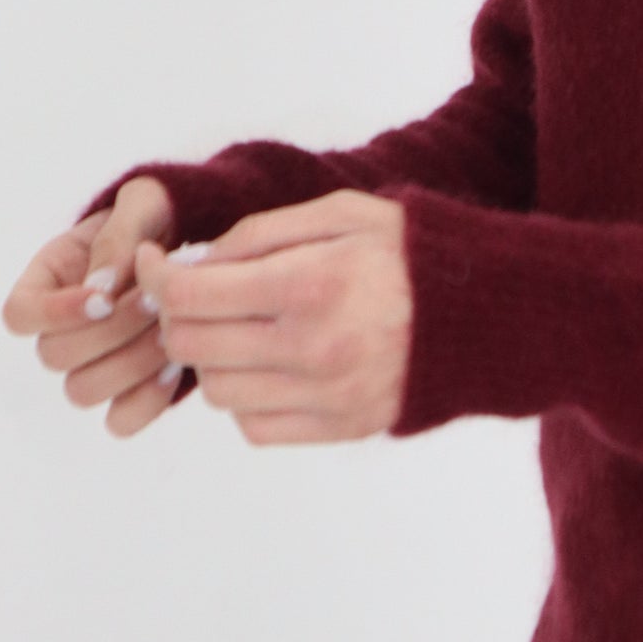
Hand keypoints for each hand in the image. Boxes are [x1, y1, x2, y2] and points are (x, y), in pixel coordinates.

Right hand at [0, 176, 184, 439]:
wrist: (202, 239)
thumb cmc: (161, 215)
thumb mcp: (142, 203)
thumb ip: (118, 236)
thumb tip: (99, 287)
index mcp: (50, 279)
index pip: (18, 314)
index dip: (52, 314)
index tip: (103, 298)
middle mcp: (61, 328)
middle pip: (53, 356)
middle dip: (110, 331)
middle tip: (156, 303)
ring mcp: (92, 363)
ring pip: (82, 391)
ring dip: (130, 363)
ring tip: (171, 330)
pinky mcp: (127, 390)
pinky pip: (121, 419)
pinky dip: (147, 399)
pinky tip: (177, 366)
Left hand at [135, 190, 412, 445]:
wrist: (488, 315)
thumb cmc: (410, 252)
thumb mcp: (343, 213)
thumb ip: (264, 232)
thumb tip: (196, 261)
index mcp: (311, 284)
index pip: (192, 296)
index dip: (156, 278)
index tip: (154, 264)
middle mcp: (313, 348)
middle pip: (192, 348)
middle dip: (176, 317)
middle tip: (193, 294)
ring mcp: (326, 396)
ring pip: (218, 392)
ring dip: (212, 358)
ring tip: (241, 327)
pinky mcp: (339, 428)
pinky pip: (255, 428)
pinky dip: (247, 398)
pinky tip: (270, 364)